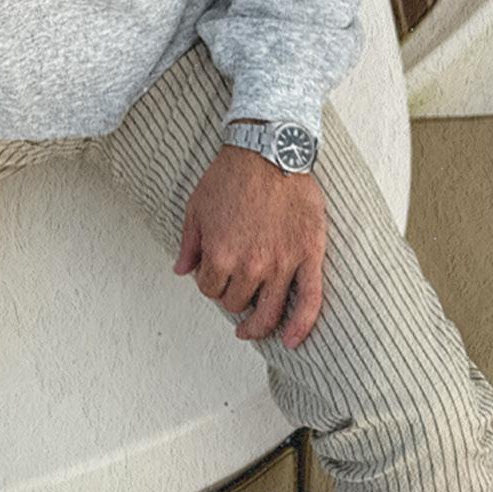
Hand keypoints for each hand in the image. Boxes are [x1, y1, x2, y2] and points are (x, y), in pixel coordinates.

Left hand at [174, 145, 326, 346]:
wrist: (269, 150)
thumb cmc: (231, 175)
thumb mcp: (197, 207)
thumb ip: (190, 244)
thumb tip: (182, 271)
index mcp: (220, 255)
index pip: (209, 289)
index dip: (209, 282)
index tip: (213, 273)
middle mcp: (251, 266)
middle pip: (237, 302)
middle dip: (231, 296)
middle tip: (233, 287)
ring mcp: (282, 264)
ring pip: (268, 311)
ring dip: (258, 325)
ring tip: (252, 330)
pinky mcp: (309, 256)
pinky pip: (310, 301)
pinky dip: (301, 326)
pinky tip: (291, 340)